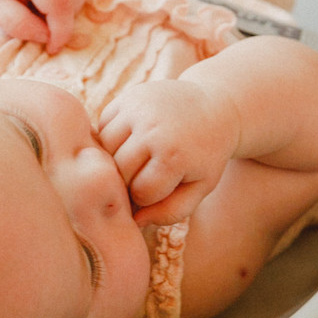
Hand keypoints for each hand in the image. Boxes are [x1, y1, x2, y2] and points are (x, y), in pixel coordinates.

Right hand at [98, 80, 238, 224]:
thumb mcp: (200, 187)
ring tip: (135, 163)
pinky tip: (130, 143)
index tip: (160, 192)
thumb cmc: (206, 154)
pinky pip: (103, 128)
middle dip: (130, 182)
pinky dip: (111, 140)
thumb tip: (136, 221)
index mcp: (174, 155)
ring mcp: (137, 108)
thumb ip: (171, 211)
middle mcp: (152, 128)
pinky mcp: (126, 97)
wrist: (214, 106)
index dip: (149, 199)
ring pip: (104, 150)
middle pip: (119, 172)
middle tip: (144, 180)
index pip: (141, 193)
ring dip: (115, 162)